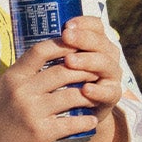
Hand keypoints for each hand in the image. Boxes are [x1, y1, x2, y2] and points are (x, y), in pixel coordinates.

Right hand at [0, 39, 98, 141]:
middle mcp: (23, 91)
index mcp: (14, 77)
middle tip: (96, 72)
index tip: (77, 47)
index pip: (41, 51)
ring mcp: (33, 112)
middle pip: (63, 71)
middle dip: (84, 70)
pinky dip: (86, 121)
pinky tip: (92, 120)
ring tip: (96, 95)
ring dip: (89, 95)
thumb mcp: (1, 86)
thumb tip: (42, 52)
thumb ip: (20, 70)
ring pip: (71, 96)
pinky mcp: (41, 132)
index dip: (62, 46)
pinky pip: (71, 122)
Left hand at [55, 16, 125, 141]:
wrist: (77, 117)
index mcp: (96, 43)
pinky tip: (86, 89)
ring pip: (105, 64)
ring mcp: (111, 76)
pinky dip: (97, 91)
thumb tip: (29, 30)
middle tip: (66, 37)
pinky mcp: (112, 97)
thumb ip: (52, 50)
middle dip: (82, 39)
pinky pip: (108, 92)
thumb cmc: (61, 86)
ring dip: (88, 61)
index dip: (83, 23)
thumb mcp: (57, 65)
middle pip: (100, 42)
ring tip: (70, 61)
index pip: (95, 26)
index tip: (65, 26)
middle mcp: (107, 56)